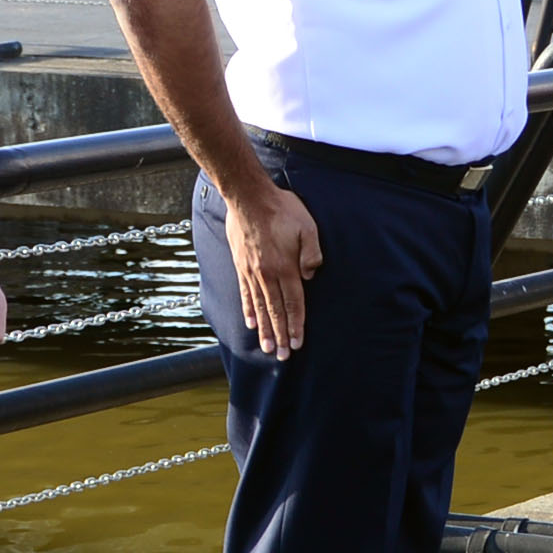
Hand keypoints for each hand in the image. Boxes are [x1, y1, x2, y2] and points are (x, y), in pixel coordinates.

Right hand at [226, 181, 323, 359]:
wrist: (248, 196)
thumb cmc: (282, 209)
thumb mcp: (307, 226)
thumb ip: (312, 253)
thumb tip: (311, 275)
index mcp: (285, 267)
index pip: (293, 303)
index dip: (296, 325)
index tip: (298, 344)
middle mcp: (267, 274)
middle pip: (275, 311)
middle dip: (281, 336)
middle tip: (283, 356)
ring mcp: (251, 272)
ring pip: (259, 307)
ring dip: (265, 330)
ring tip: (268, 348)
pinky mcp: (241, 266)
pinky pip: (245, 294)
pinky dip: (248, 311)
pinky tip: (251, 324)